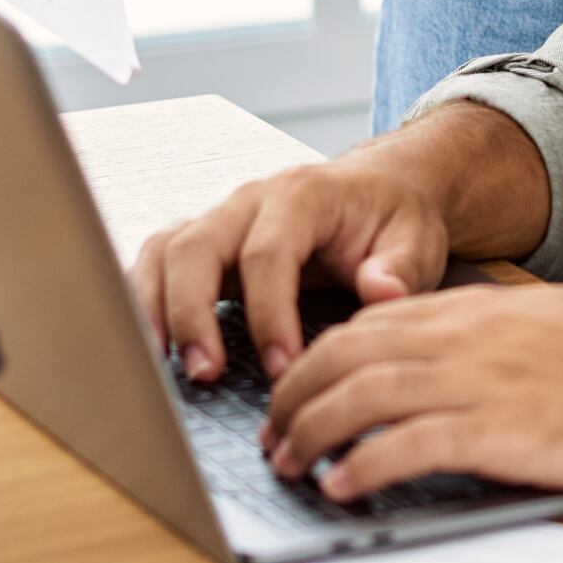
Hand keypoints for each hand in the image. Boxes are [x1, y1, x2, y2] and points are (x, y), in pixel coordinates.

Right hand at [134, 159, 461, 382]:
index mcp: (301, 195)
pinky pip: (160, 263)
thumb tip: (379, 290)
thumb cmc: (394, 218)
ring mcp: (221, 219)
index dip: (269, 313)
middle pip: (198, 247)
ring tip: (163, 364)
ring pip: (166, 251)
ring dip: (158, 308)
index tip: (282, 366)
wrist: (380, 191)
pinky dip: (146, 301)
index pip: (269, 252)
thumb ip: (400, 268)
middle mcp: (249, 201)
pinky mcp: (206, 244)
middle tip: (207, 372)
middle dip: (194, 312)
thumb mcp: (416, 240)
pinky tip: (152, 347)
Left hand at [261, 286, 562, 500]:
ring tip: (288, 463)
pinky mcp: (498, 429)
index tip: (296, 390)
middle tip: (273, 433)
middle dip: (293, 394)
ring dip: (310, 431)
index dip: (318, 358)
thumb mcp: (548, 325)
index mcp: (477, 309)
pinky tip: (343, 486)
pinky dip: (363, 465)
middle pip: (346, 353)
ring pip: (361, 395)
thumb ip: (489, 337)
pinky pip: (406, 445)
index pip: (369, 323)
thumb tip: (446, 366)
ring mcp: (479, 380)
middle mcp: (466, 337)